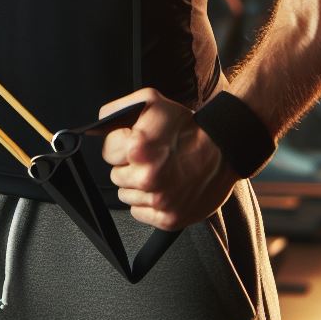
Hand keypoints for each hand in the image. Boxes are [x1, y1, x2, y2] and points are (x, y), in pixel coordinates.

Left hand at [99, 86, 239, 231]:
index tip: (135, 143)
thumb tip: (97, 124)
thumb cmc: (187, 126)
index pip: (107, 153)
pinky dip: (148, 202)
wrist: (223, 149)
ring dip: (138, 185)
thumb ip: (116, 110)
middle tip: (151, 157)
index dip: (120, 145)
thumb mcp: (150, 101)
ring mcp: (158, 200)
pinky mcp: (168, 218)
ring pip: (126, 195)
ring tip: (160, 171)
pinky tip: (164, 187)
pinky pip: (139, 212)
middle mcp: (146, 176)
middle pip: (115, 175)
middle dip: (129, 166)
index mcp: (138, 148)